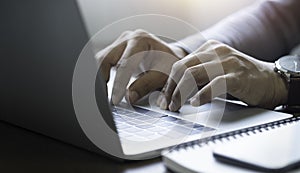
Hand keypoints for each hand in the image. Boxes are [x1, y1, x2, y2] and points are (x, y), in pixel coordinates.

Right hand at [96, 29, 185, 104]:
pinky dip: (101, 77)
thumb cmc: (169, 65)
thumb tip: (129, 97)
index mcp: (141, 40)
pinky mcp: (115, 50)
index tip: (115, 100)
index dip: (119, 84)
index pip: (125, 64)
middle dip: (102, 79)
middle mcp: (128, 38)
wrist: (170, 56)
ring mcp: (119, 43)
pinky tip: (102, 90)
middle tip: (103, 99)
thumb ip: (146, 85)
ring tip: (101, 96)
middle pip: (105, 58)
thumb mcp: (163, 75)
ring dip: (99, 78)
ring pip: (100, 60)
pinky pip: (103, 63)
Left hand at [157, 40, 287, 110]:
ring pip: (193, 75)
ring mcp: (227, 62)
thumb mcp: (216, 70)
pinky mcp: (237, 76)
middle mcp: (216, 52)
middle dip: (171, 89)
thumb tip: (175, 90)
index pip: (180, 64)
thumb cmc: (241, 78)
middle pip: (182, 69)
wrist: (271, 81)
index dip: (169, 83)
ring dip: (180, 93)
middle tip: (167, 104)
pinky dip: (201, 95)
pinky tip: (195, 103)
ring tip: (176, 106)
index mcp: (209, 48)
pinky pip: (213, 85)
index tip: (164, 98)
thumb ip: (198, 75)